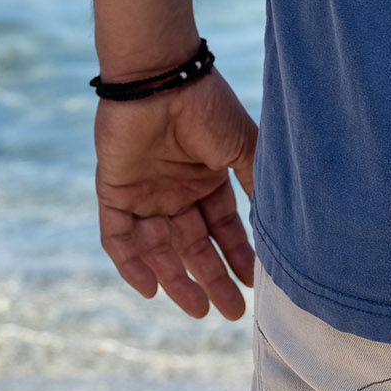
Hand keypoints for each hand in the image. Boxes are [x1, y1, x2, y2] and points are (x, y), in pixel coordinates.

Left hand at [94, 68, 258, 319]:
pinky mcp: (114, 191)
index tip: (253, 283)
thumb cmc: (206, 106)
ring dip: (176, 279)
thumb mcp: (241, 146)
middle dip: (211, 278)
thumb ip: (255, 182)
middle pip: (192, 245)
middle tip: (229, 313)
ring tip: (199, 309)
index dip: (236, 256)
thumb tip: (276, 221)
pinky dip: (131, 264)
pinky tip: (151, 288)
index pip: (221, 227)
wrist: (160, 77)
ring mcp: (144, 192)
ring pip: (158, 248)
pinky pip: (118, 237)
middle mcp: (175, 189)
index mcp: (205, 177)